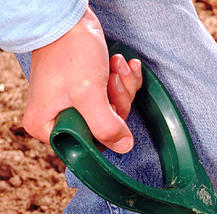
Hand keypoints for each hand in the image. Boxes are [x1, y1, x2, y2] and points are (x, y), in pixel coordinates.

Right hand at [23, 8, 142, 151]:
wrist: (70, 18)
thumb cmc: (70, 51)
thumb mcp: (88, 94)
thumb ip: (105, 126)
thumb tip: (123, 146)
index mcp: (47, 126)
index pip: (86, 147)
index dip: (105, 129)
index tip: (107, 106)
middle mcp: (57, 118)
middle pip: (104, 128)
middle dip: (117, 102)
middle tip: (112, 81)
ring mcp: (73, 104)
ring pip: (113, 111)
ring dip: (122, 88)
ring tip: (116, 67)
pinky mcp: (87, 91)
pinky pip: (114, 95)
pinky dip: (123, 80)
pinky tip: (121, 65)